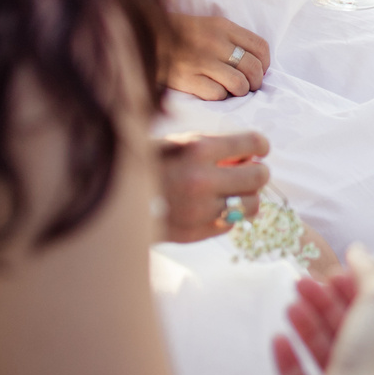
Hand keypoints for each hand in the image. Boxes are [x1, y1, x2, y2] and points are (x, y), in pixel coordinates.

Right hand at [154, 130, 270, 241]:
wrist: (113, 202)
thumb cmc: (147, 165)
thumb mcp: (175, 144)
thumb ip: (211, 146)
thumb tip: (246, 154)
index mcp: (198, 149)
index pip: (252, 143)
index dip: (260, 145)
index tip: (259, 149)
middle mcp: (203, 179)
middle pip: (259, 176)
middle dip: (257, 172)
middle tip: (249, 172)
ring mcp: (201, 209)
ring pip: (250, 205)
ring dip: (248, 197)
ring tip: (236, 193)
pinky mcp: (197, 232)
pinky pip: (229, 224)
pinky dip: (227, 217)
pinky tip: (214, 209)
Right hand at [164, 12, 270, 100]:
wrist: (145, 37)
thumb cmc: (181, 35)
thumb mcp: (210, 25)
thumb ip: (232, 38)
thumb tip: (257, 62)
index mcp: (223, 27)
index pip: (260, 47)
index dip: (266, 64)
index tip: (259, 71)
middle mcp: (215, 43)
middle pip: (253, 68)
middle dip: (255, 82)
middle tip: (248, 86)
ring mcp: (201, 61)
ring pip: (239, 84)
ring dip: (240, 91)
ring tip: (232, 90)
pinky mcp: (187, 79)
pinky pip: (217, 95)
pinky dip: (219, 97)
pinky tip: (212, 91)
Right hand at [272, 246, 373, 374]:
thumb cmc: (372, 358)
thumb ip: (370, 272)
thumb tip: (357, 249)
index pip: (373, 308)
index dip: (353, 286)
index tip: (332, 271)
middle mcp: (369, 364)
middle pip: (344, 324)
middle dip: (323, 299)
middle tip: (301, 281)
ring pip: (320, 347)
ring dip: (306, 322)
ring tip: (291, 302)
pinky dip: (287, 356)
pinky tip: (277, 337)